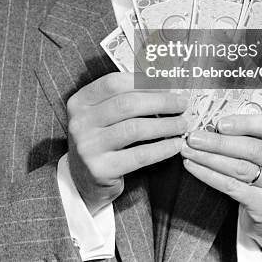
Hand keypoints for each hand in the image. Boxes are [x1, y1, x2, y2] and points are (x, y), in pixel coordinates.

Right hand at [66, 72, 187, 213]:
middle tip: (182, 103)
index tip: (168, 84)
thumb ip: (125, 96)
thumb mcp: (103, 114)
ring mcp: (88, 146)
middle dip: (161, 101)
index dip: (143, 82)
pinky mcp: (100, 169)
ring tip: (183, 124)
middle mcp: (79, 122)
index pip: (113, 83)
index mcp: (80, 101)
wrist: (83, 180)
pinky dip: (161, 149)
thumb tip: (164, 83)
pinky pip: (138, 155)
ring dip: (165, 125)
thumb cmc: (102, 139)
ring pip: (135, 129)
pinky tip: (175, 145)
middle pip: (126, 104)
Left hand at [181, 115, 261, 252]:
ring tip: (189, 150)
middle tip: (193, 137)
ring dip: (209, 158)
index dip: (246, 123)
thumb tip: (210, 121)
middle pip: (252, 149)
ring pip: (239, 168)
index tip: (220, 123)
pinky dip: (209, 175)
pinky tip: (193, 167)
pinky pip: (232, 187)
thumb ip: (247, 134)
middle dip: (219, 142)